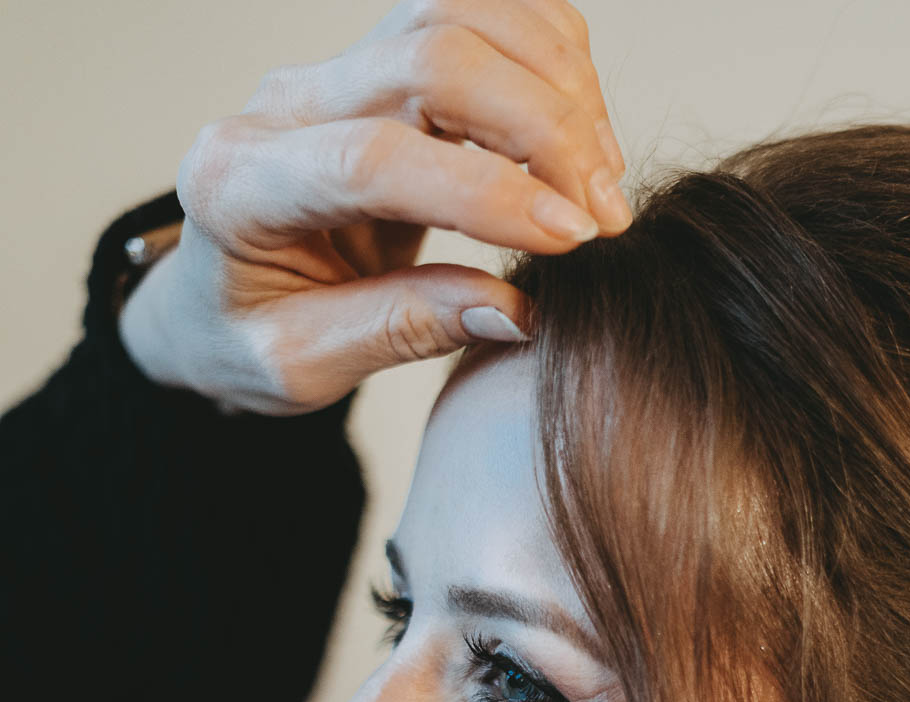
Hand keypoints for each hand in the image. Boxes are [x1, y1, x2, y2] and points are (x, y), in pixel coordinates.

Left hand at [119, 0, 628, 411]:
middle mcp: (285, 105)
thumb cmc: (246, 337)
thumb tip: (516, 312)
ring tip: (601, 178)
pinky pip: (477, 13)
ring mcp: (336, 71)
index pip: (375, 157)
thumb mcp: (301, 365)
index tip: (569, 238)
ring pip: (461, 12)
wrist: (212, 300)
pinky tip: (580, 135)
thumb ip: (399, 331)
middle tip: (603, 219)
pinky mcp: (382, 63)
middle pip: (431, 55)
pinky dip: (547, 58)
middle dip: (541, 129)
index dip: (485, 191)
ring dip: (556, 85)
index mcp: (242, 183)